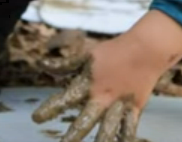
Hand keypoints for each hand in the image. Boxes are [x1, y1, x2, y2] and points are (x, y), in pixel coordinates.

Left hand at [32, 11, 181, 141]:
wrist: (145, 49)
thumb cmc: (113, 52)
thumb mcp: (86, 56)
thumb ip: (64, 65)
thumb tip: (41, 65)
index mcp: (88, 83)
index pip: (65, 98)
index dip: (50, 108)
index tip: (36, 119)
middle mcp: (102, 97)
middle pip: (86, 120)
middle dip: (73, 135)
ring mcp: (119, 105)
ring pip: (108, 128)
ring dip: (101, 141)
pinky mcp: (134, 109)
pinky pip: (129, 128)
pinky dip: (124, 139)